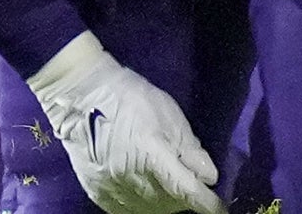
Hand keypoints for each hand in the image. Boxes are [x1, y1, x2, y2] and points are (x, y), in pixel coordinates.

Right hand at [27, 33, 228, 213]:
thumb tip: (209, 177)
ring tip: (172, 191)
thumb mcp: (170, 115)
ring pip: (147, 210)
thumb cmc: (132, 99)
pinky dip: (143, 207)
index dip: (205, 202)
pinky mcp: (96, 192)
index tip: (218, 208)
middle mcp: (130, 177)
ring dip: (165, 204)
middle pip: (167, 203)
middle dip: (185, 199)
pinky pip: (124, 211)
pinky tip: (149, 196)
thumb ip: (190, 150)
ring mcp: (111, 188)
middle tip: (193, 187)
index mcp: (152, 154)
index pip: (184, 188)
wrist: (82, 98)